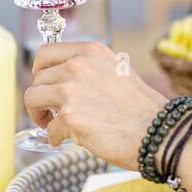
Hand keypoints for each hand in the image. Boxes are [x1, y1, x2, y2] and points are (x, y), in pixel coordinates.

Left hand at [25, 42, 167, 170]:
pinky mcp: (70, 116)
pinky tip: (65, 140)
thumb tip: (63, 80)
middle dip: (40, 96)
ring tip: (50, 124)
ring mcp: (72, 89)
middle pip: (38, 78)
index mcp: (90, 52)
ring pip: (32, 98)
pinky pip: (49, 128)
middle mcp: (78, 65)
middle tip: (49, 111)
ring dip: (38, 114)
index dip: (40, 71)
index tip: (44, 83)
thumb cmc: (141, 108)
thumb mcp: (116, 71)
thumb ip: (89, 70)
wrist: (158, 131)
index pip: (45, 53)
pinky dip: (54, 137)